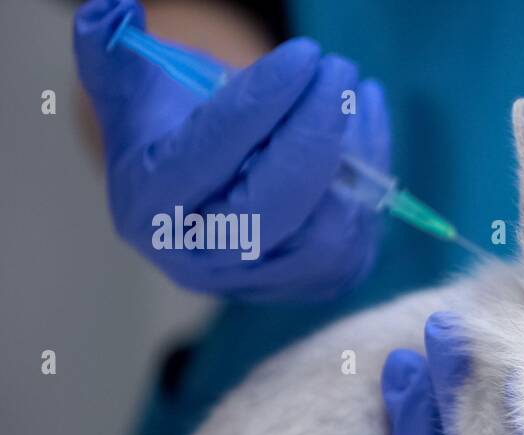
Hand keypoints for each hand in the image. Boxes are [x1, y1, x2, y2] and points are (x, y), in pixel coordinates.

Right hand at [74, 0, 388, 299]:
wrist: (207, 188)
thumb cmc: (170, 126)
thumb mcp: (134, 87)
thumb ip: (114, 52)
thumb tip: (113, 11)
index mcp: (151, 208)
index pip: (213, 155)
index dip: (263, 102)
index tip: (303, 56)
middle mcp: (204, 260)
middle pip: (273, 206)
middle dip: (315, 132)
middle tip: (338, 68)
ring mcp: (265, 282)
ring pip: (328, 228)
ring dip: (354, 152)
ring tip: (351, 91)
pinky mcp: (317, 283)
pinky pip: (360, 236)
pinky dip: (374, 173)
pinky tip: (367, 117)